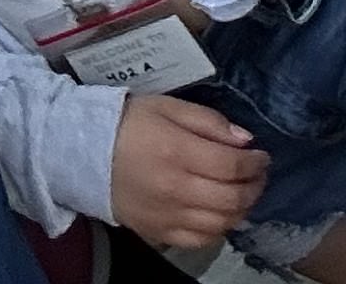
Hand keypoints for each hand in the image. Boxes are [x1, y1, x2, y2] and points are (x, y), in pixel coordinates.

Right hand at [108, 93, 267, 252]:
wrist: (84, 152)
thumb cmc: (128, 123)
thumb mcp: (168, 106)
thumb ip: (209, 121)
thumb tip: (245, 141)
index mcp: (177, 151)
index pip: (232, 166)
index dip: (255, 163)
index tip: (261, 156)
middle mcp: (176, 189)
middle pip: (232, 199)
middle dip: (255, 187)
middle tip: (258, 175)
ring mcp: (167, 215)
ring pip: (221, 224)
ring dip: (242, 209)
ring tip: (244, 193)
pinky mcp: (158, 232)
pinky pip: (200, 240)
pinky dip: (219, 229)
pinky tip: (220, 213)